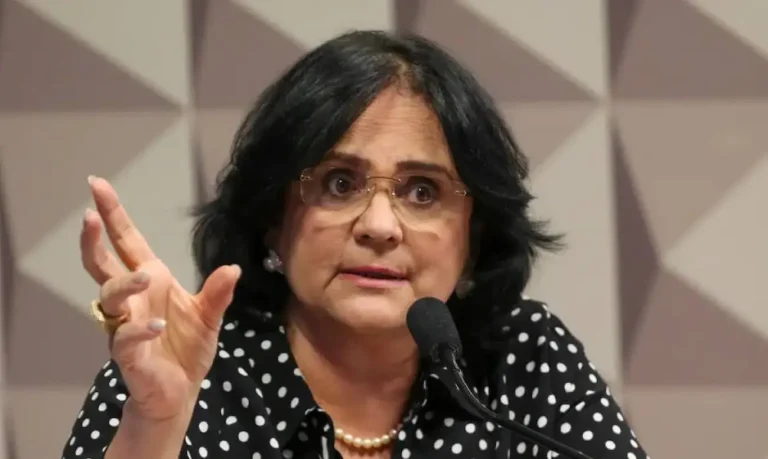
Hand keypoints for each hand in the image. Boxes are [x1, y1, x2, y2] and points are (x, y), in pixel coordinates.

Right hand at [81, 176, 240, 420]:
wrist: (180, 391)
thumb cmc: (188, 349)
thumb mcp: (209, 316)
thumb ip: (218, 293)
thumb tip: (233, 268)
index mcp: (152, 281)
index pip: (127, 242)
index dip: (113, 215)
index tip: (97, 186)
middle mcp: (133, 299)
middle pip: (104, 264)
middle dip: (94, 239)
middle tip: (89, 215)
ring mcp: (125, 325)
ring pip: (111, 298)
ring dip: (125, 284)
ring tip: (145, 277)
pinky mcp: (128, 354)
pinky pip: (126, 338)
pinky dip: (139, 331)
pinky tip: (156, 326)